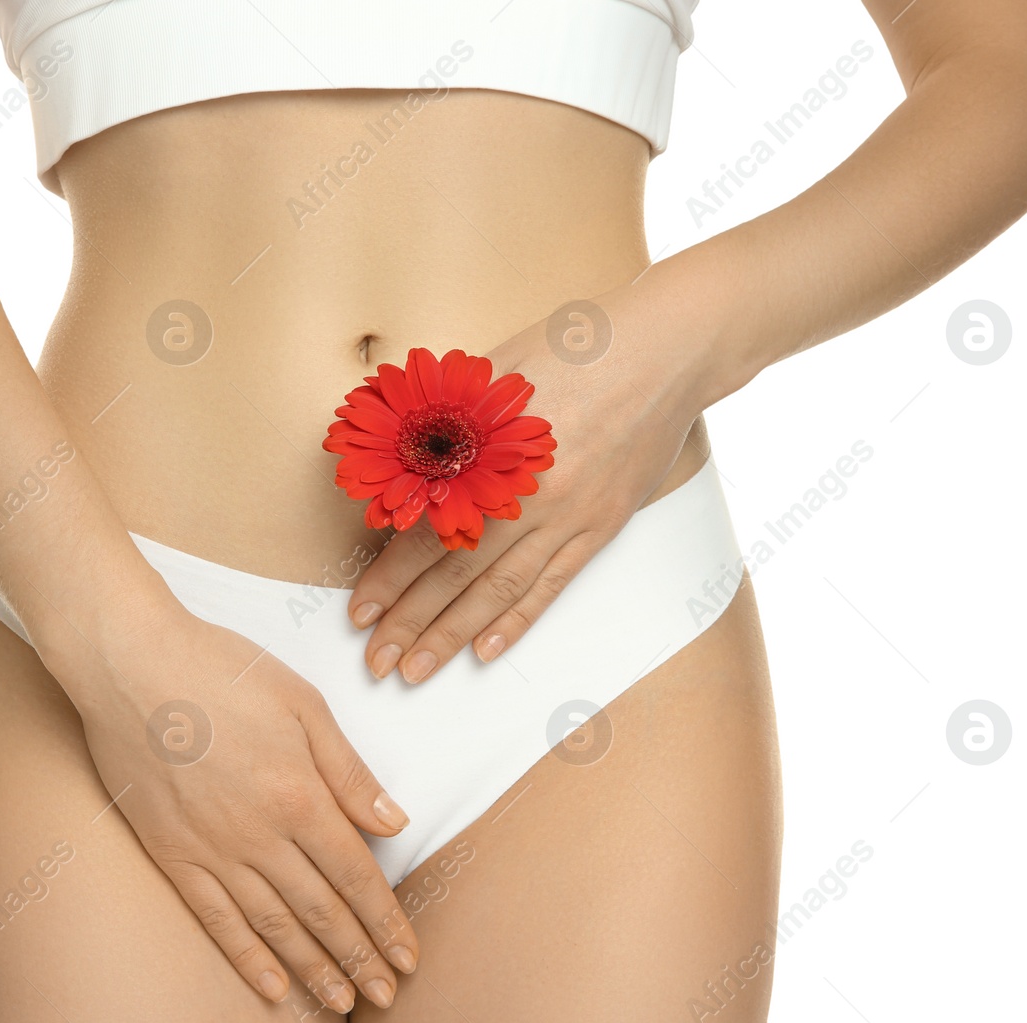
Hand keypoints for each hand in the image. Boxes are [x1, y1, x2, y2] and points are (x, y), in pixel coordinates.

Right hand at [43, 601, 420, 1010]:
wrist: (130, 665)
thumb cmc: (221, 670)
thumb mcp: (303, 704)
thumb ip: (349, 771)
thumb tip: (393, 824)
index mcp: (299, 794)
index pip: (356, 875)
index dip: (386, 922)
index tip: (409, 956)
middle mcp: (259, 834)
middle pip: (322, 911)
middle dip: (361, 958)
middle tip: (388, 994)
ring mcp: (212, 849)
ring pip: (275, 925)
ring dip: (314, 969)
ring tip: (344, 1001)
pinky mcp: (171, 853)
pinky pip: (216, 919)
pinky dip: (247, 958)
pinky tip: (273, 987)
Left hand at [349, 291, 709, 682]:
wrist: (667, 352)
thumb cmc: (576, 348)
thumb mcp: (494, 375)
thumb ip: (446, 421)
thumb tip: (393, 457)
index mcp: (495, 457)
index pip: (427, 533)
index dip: (388, 577)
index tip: (359, 610)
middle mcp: (529, 497)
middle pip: (457, 575)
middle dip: (409, 623)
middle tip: (375, 661)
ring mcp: (570, 517)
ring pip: (500, 591)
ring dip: (453, 636)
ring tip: (416, 670)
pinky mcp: (602, 526)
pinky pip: (553, 585)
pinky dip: (518, 622)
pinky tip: (487, 652)